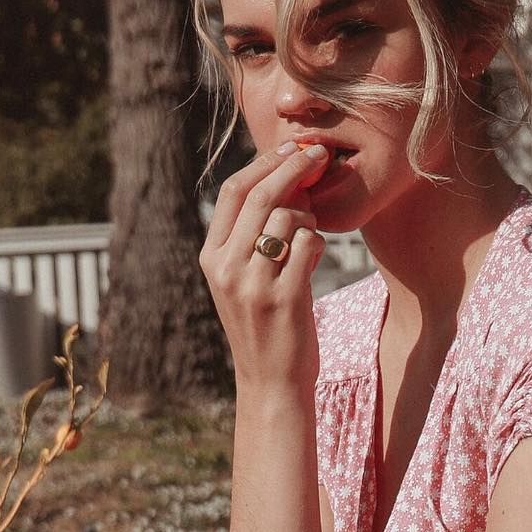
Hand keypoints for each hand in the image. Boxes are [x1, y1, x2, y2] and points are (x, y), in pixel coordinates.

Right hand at [199, 144, 328, 390]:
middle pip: (262, 194)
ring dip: (309, 217)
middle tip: (319, 154)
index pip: (234, 190)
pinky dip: (318, 242)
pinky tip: (316, 256)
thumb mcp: (240, 279)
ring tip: (310, 236)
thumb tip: (280, 178)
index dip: (265, 162)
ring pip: (288, 217)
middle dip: (294, 166)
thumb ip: (248, 235)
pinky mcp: (285, 298)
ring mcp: (254, 283)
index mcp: (211, 257)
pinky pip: (309, 244)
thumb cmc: (263, 325)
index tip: (291, 148)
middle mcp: (227, 267)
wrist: (270, 383)